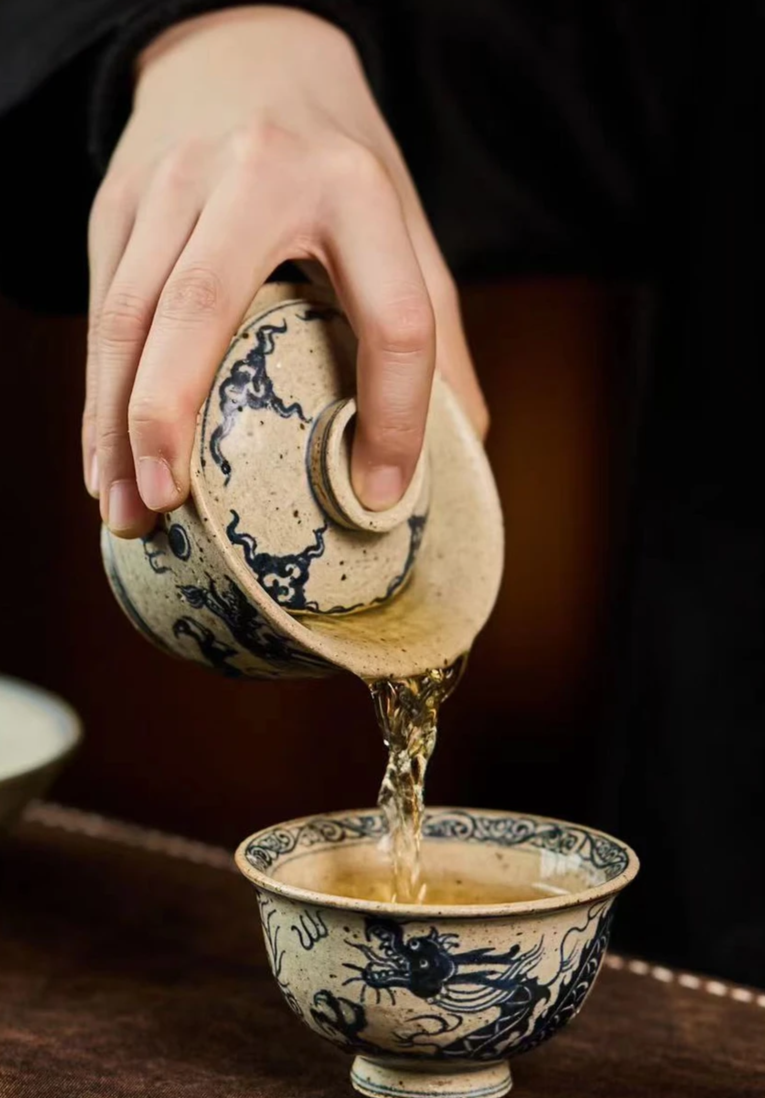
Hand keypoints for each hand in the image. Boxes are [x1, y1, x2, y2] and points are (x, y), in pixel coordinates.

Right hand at [84, 6, 487, 537]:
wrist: (248, 55)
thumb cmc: (337, 163)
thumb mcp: (403, 225)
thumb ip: (435, 330)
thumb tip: (464, 448)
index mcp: (357, 189)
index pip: (393, 317)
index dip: (396, 417)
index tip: (378, 496)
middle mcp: (257, 173)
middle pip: (205, 302)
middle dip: (174, 412)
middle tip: (171, 505)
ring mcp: (176, 182)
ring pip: (129, 312)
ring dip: (115, 421)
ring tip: (123, 508)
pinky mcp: (121, 198)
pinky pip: (102, 308)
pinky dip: (97, 394)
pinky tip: (104, 458)